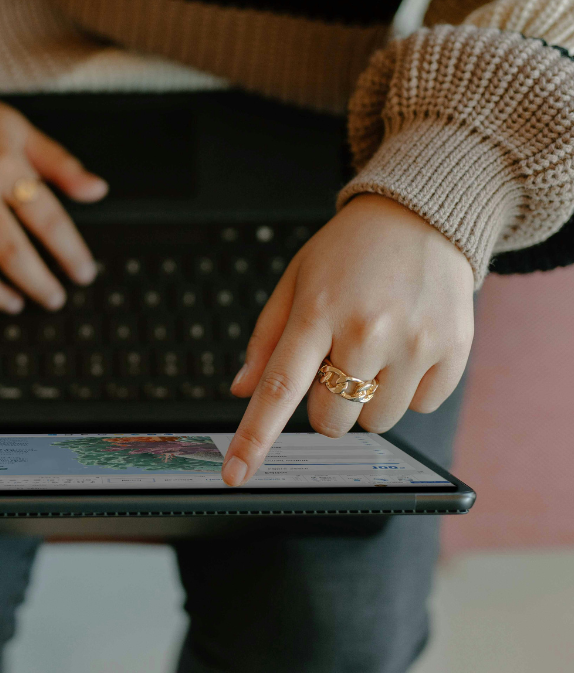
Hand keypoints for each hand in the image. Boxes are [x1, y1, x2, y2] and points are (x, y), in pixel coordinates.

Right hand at [0, 96, 107, 312]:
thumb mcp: (22, 133)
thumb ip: (61, 165)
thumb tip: (97, 190)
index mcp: (3, 165)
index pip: (46, 219)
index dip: (70, 252)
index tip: (83, 273)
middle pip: (8, 251)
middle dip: (37, 283)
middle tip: (53, 298)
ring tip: (12, 303)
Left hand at [223, 194, 474, 485]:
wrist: (423, 216)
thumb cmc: (350, 251)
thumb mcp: (296, 281)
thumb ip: (266, 339)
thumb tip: (243, 390)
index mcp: (317, 311)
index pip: (279, 388)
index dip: (254, 438)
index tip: (235, 472)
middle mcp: (366, 329)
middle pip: (332, 420)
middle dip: (327, 407)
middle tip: (337, 365)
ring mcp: (414, 342)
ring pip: (377, 422)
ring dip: (369, 398)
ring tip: (376, 348)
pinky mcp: (453, 350)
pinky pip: (421, 407)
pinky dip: (409, 388)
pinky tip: (407, 346)